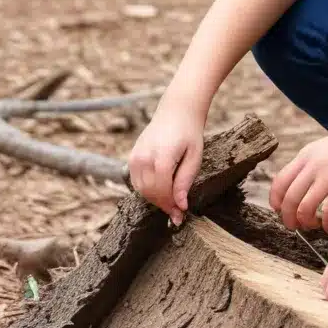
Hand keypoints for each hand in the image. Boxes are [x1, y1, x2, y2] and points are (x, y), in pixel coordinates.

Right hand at [128, 107, 204, 223]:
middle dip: (164, 205)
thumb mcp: (195, 157)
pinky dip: (147, 189)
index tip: (181, 216)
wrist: (176, 111)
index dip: (171, 206)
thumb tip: (180, 206)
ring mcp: (135, 157)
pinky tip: (161, 189)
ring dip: (155, 198)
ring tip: (171, 201)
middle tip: (177, 212)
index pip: (163, 191)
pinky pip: (136, 181)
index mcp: (162, 157)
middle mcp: (144, 158)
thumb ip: (185, 181)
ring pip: (141, 189)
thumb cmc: (189, 133)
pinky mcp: (132, 157)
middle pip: (151, 193)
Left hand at [269, 125, 327, 233]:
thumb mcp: (323, 148)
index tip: (280, 211)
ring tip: (314, 226)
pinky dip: (327, 223)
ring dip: (306, 222)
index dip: (276, 201)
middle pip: (289, 199)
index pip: (279, 182)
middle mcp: (312, 165)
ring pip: (305, 208)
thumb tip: (299, 183)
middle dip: (288, 218)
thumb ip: (310, 163)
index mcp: (305, 155)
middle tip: (295, 226)